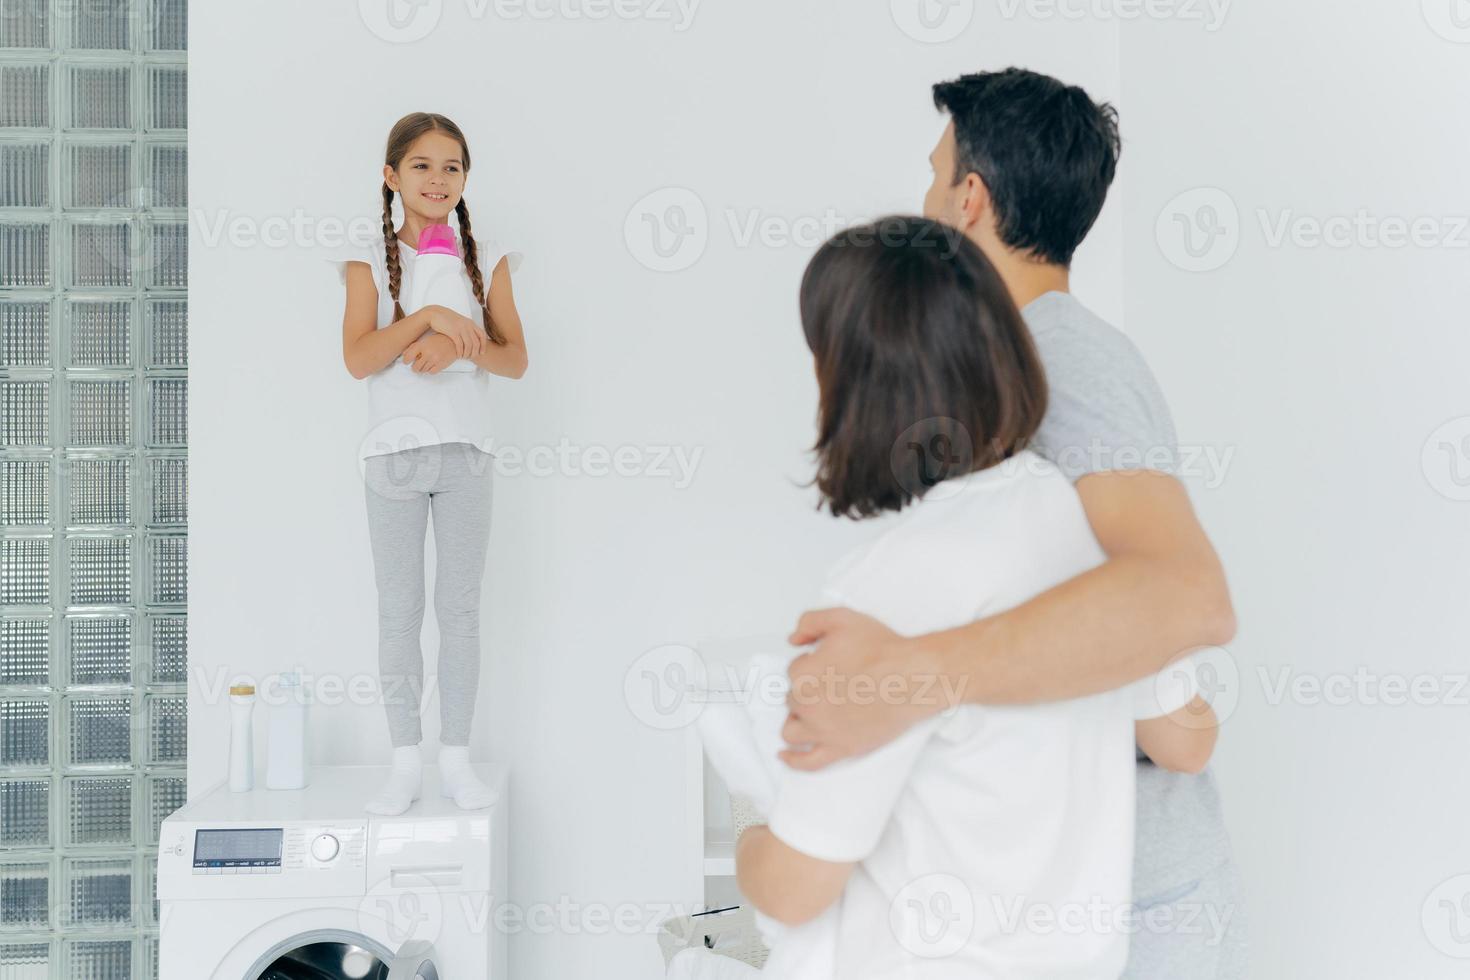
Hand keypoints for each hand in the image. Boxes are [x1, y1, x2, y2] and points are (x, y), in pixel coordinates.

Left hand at [401, 333, 458, 373]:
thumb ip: (413, 347)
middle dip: (415, 367)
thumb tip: (404, 355)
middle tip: (418, 365)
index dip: (406, 361)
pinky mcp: (441, 365)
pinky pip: (431, 372)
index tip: (407, 361)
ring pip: (423, 371)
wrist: (453, 341)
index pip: (407, 358)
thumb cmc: (438, 341)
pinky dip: (430, 370)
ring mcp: (434, 359)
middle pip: (415, 368)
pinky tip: (432, 365)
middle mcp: (427, 353)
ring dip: (423, 368)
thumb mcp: (424, 341)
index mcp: (421, 345)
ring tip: (427, 363)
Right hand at [423, 305, 485, 359]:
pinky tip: (458, 355)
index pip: (482, 335)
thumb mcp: (460, 322)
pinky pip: (460, 345)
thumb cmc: (447, 320)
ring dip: (467, 353)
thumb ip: (467, 328)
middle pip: (476, 342)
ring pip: (469, 345)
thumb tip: (472, 338)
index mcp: (471, 323)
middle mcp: (468, 325)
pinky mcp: (453, 332)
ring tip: (464, 357)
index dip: (483, 345)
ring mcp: (461, 328)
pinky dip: (460, 352)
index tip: (481, 353)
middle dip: (475, 352)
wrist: (435, 314)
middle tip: (471, 358)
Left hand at [779, 608, 953, 770]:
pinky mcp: (841, 748)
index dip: (810, 665)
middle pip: (793, 700)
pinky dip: (793, 760)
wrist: (912, 677)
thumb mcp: (842, 618)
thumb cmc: (884, 650)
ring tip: (811, 714)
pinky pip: (807, 762)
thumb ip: (809, 622)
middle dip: (807, 692)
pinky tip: (786, 756)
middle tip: (830, 685)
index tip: (826, 664)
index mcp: (804, 674)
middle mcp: (808, 704)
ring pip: (792, 730)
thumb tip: (794, 639)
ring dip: (798, 720)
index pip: (793, 671)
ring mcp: (823, 729)